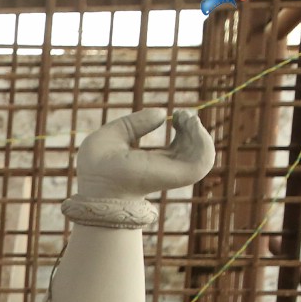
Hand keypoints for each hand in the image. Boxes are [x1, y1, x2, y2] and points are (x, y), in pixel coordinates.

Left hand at [75, 109, 214, 199]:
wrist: (96, 187)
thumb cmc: (96, 166)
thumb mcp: (114, 134)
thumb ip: (136, 123)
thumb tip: (162, 114)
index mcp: (152, 162)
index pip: (178, 145)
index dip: (183, 126)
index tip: (176, 114)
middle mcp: (165, 168)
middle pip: (193, 146)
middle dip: (192, 126)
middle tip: (182, 114)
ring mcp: (173, 173)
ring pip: (203, 152)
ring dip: (200, 131)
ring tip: (185, 118)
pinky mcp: (180, 176)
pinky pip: (204, 159)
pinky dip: (203, 139)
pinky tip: (189, 125)